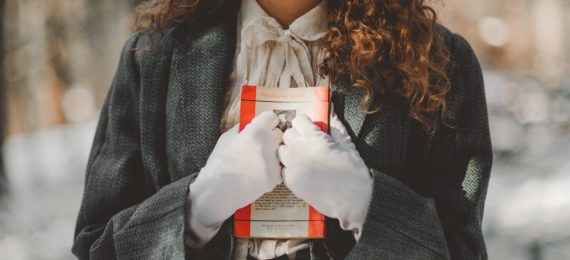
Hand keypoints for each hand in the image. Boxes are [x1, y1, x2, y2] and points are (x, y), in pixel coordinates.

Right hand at [188, 111, 282, 243]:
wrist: (218, 190)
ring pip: (280, 152)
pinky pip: (279, 169)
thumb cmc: (219, 163)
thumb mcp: (226, 138)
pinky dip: (272, 171)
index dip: (266, 121)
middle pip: (279, 134)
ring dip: (273, 154)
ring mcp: (273, 162)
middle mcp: (268, 144)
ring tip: (259, 162)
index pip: (272, 117)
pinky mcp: (275, 177)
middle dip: (271, 137)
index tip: (264, 126)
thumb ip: (241, 129)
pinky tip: (260, 174)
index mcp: (256, 132)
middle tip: (261, 145)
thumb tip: (249, 124)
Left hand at [278, 113, 372, 239]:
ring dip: (290, 150)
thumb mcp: (348, 146)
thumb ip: (336, 128)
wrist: (352, 201)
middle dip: (296, 134)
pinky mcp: (292, 182)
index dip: (305, 122)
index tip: (309, 126)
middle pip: (287, 134)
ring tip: (303, 156)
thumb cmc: (353, 174)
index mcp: (315, 139)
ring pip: (282, 151)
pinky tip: (302, 170)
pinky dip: (290, 167)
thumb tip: (331, 114)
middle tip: (306, 141)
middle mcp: (300, 150)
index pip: (299, 121)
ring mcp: (294, 167)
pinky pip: (284, 169)